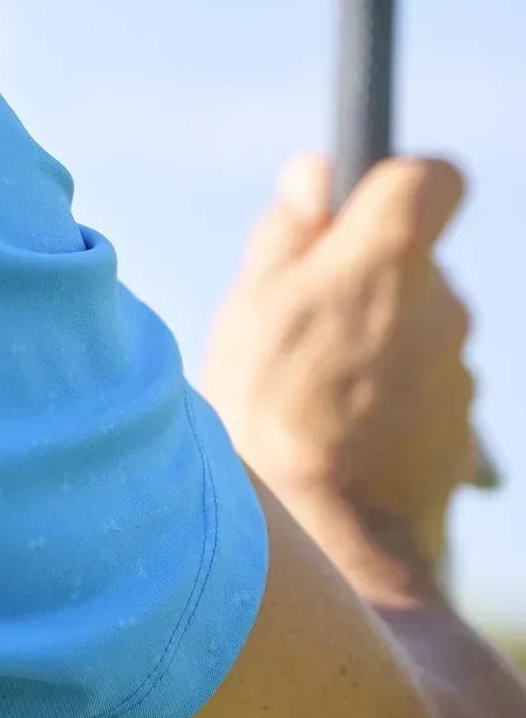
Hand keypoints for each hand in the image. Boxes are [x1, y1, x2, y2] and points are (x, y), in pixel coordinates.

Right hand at [202, 153, 483, 582]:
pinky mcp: (463, 430)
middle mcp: (444, 304)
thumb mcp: (254, 304)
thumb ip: (291, 231)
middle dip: (366, 281)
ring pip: (417, 331)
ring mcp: (461, 371)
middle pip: (414, 265)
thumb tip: (315, 175)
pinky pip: (424, 391)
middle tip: (302, 323)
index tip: (353, 215)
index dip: (394, 187)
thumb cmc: (274, 410)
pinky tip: (343, 434)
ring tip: (314, 391)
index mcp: (391, 256)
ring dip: (377, 345)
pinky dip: (392, 400)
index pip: (433, 177)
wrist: (332, 542)